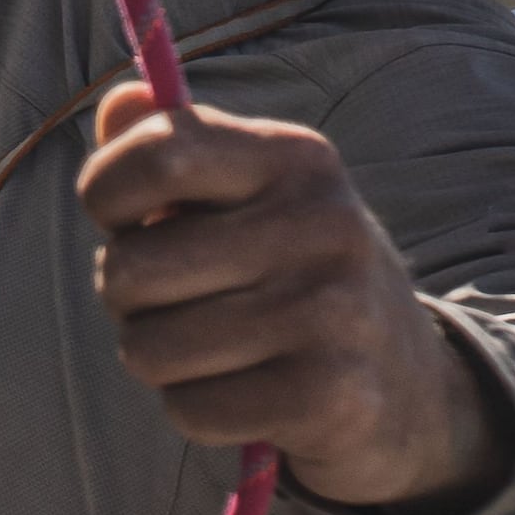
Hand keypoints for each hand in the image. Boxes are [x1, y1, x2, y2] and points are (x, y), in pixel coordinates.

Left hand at [76, 84, 504, 511]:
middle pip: (131, 267)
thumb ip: (174, 146)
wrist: (409, 383)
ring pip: (150, 348)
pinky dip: (197, 410)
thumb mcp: (249, 196)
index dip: (106, 192)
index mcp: (297, 159)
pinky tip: (244, 393)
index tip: (124, 218)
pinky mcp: (329, 397)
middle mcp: (323, 225)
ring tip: (211, 348)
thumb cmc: (292, 275)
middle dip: (125, 297)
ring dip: (160, 360)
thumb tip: (120, 103)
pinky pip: (189, 409)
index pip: (158, 154)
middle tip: (173, 301)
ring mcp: (332, 313)